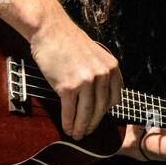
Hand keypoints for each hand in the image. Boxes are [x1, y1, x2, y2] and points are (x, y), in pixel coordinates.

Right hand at [28, 12, 121, 139]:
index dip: (106, 112)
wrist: (50, 30)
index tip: (99, 118)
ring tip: (77, 135)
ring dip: (81, 127)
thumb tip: (100, 94)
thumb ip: (100, 72)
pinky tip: (67, 128)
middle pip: (101, 108)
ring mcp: (86, 81)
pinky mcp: (68, 86)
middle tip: (87, 133)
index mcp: (111, 67)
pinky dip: (68, 122)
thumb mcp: (95, 54)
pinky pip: (70, 110)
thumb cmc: (68, 41)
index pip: (114, 97)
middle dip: (93, 123)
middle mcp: (102, 75)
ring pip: (86, 112)